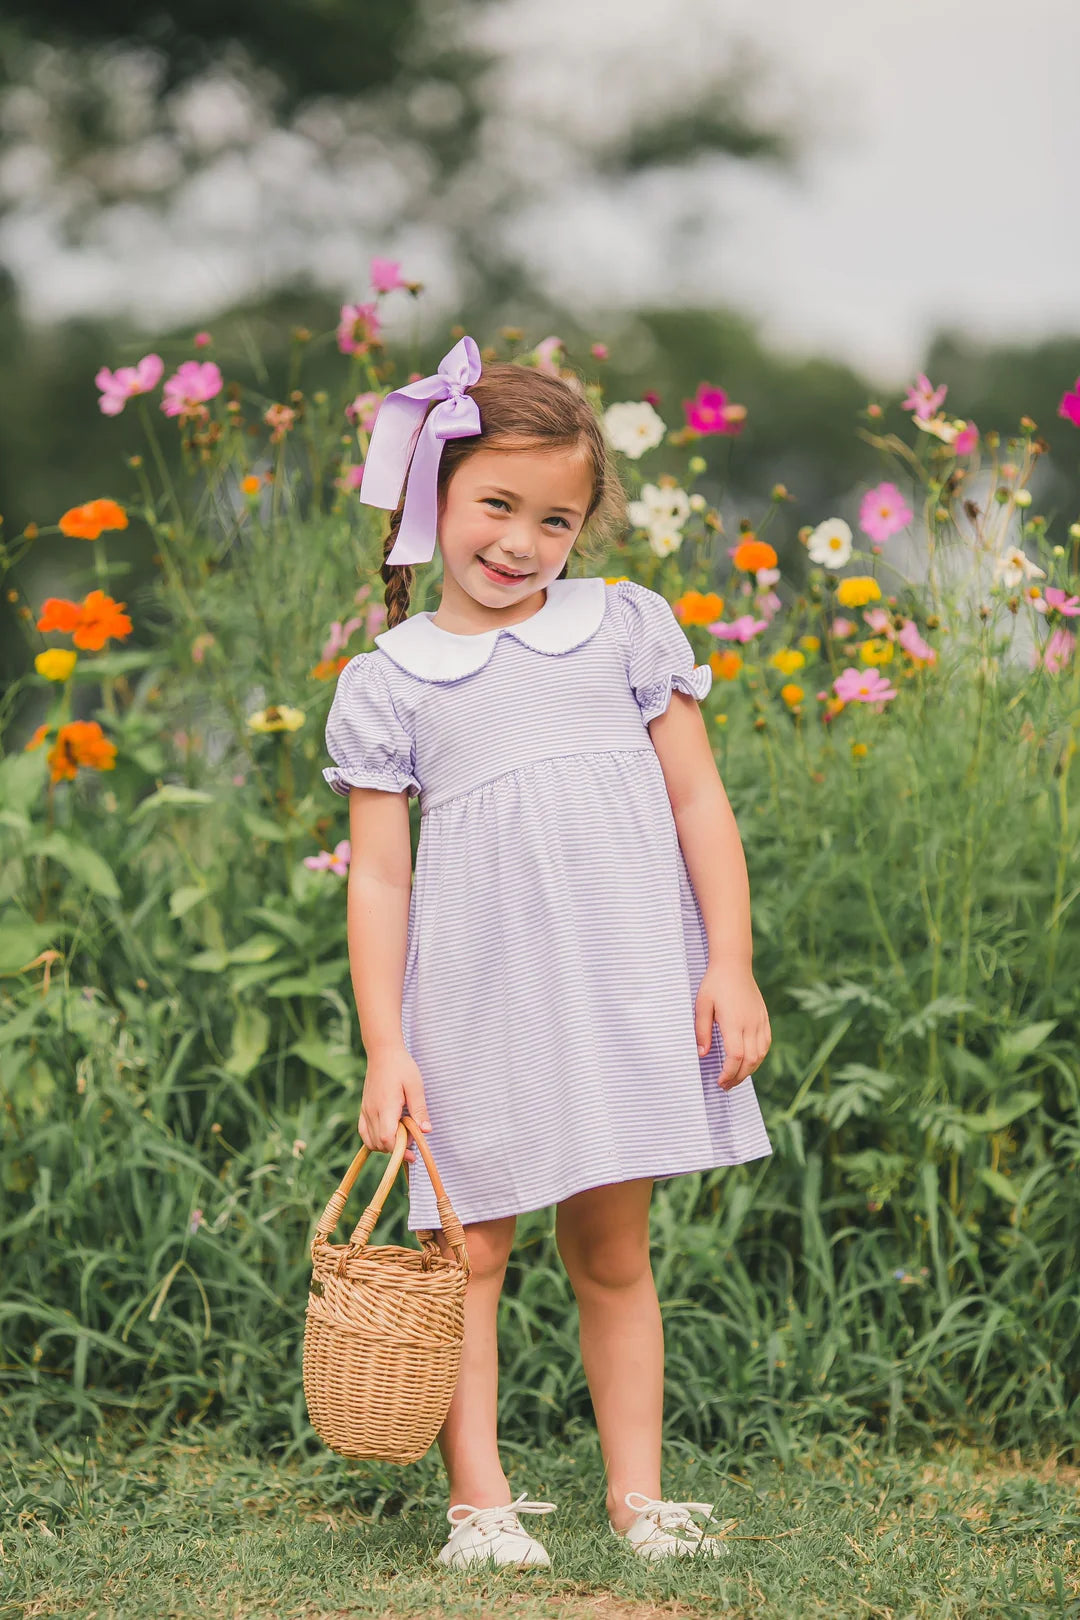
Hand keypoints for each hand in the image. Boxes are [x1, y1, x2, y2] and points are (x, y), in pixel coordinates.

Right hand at [358, 1047, 430, 1163]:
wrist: (383, 1052)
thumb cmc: (402, 1067)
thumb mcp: (416, 1086)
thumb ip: (420, 1110)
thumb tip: (426, 1131)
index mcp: (386, 1107)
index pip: (387, 1139)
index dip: (399, 1151)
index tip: (412, 1154)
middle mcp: (372, 1111)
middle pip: (379, 1143)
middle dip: (396, 1148)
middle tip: (411, 1136)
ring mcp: (365, 1110)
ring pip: (370, 1141)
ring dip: (386, 1145)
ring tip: (401, 1133)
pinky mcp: (363, 1108)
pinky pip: (364, 1132)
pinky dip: (374, 1139)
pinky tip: (388, 1133)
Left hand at [694, 961, 770, 1089]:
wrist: (734, 965)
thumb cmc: (714, 983)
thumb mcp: (702, 1005)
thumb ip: (702, 1031)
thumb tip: (703, 1054)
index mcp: (734, 1022)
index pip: (736, 1056)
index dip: (729, 1073)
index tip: (720, 1081)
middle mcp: (750, 1024)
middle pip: (750, 1060)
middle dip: (738, 1077)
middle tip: (725, 1085)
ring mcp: (760, 1021)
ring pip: (760, 1054)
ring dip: (749, 1070)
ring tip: (735, 1077)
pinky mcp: (764, 1018)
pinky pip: (766, 1044)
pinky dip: (759, 1057)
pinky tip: (749, 1062)